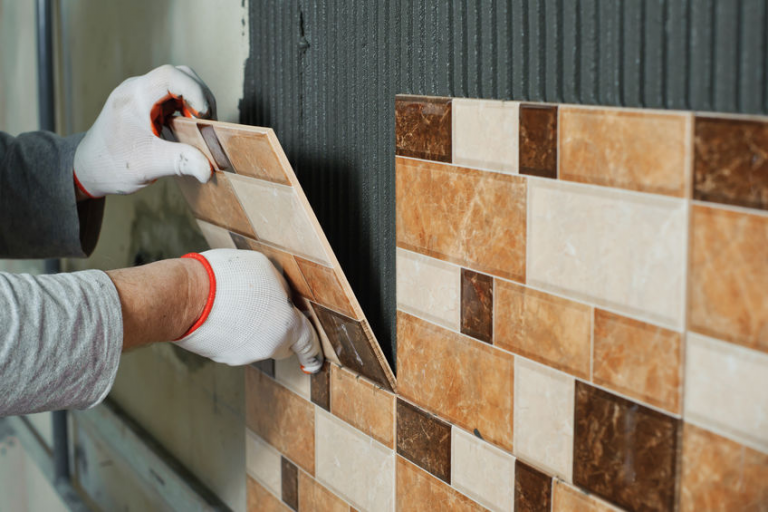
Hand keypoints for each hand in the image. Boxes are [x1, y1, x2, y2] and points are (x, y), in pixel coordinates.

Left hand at [73, 64, 216, 197]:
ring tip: (200, 127)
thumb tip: (208, 169)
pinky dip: (187, 110)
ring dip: (195, 103)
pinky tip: (189, 130)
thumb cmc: (112, 165)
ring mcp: (141, 96)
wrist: (88, 169)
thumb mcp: (149, 165)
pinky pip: (173, 98)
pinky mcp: (146, 105)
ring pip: (179, 85)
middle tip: (207, 123)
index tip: (205, 116)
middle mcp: (137, 90)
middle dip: (200, 96)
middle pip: (180, 75)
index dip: (195, 91)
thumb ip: (181, 162)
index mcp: (134, 96)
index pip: (171, 76)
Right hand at [175, 249, 323, 371]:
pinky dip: (234, 334)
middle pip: (282, 344)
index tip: (314, 362)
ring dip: (253, 330)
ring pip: (257, 344)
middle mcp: (269, 346)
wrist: (187, 296)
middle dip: (278, 331)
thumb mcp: (266, 269)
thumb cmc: (228, 278)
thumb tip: (281, 298)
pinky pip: (236, 345)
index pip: (308, 343)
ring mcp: (244, 355)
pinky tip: (222, 314)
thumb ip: (281, 289)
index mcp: (286, 325)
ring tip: (235, 304)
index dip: (313, 352)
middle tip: (264, 308)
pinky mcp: (223, 357)